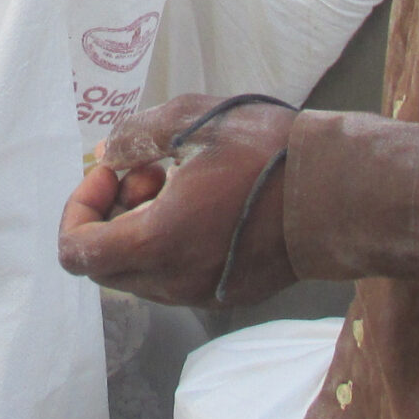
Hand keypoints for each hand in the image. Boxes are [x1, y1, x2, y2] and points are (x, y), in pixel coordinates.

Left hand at [58, 93, 299, 306]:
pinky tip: (204, 205)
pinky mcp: (227, 295)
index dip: (78, 208)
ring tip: (180, 183)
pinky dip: (169, 245)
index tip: (112, 173)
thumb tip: (107, 154)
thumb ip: (137, 136)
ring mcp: (201, 294)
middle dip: (110, 215)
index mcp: (158, 243)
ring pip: (139, 272)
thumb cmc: (270, 154)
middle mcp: (173, 282)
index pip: (76, 252)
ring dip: (141, 228)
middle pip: (105, 264)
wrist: (342, 194)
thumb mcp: (195, 122)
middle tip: (148, 172)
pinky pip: (174, 277)